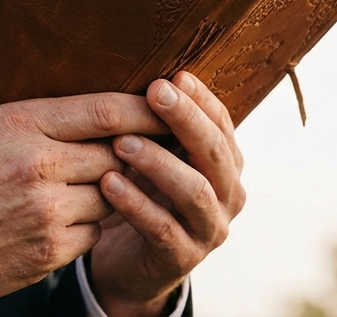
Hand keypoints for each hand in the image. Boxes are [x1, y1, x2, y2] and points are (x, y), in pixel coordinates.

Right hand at [0, 93, 167, 303]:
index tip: (167, 103)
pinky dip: (92, 223)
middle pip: (118, 153)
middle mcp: (37, 165)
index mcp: (20, 124)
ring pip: (112, 194)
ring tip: (105, 182)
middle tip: (159, 143)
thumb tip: (93, 106)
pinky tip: (73, 216)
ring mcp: (45, 212)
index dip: (145, 107)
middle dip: (139, 150)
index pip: (104, 110)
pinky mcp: (47, 250)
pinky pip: (95, 231)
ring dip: (114, 190)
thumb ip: (36, 117)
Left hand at [87, 72, 246, 316]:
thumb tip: (146, 72)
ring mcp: (209, 229)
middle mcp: (228, 195)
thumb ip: (159, 124)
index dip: (201, 99)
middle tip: (155, 93)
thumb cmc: (144, 194)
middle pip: (214, 153)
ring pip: (194, 191)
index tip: (175, 75)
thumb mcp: (157, 156)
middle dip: (185, 120)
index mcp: (225, 164)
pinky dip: (136, 204)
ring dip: (158, 162)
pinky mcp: (183, 258)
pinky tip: (108, 184)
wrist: (130, 263)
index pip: (222, 124)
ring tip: (121, 143)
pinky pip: (163, 228)